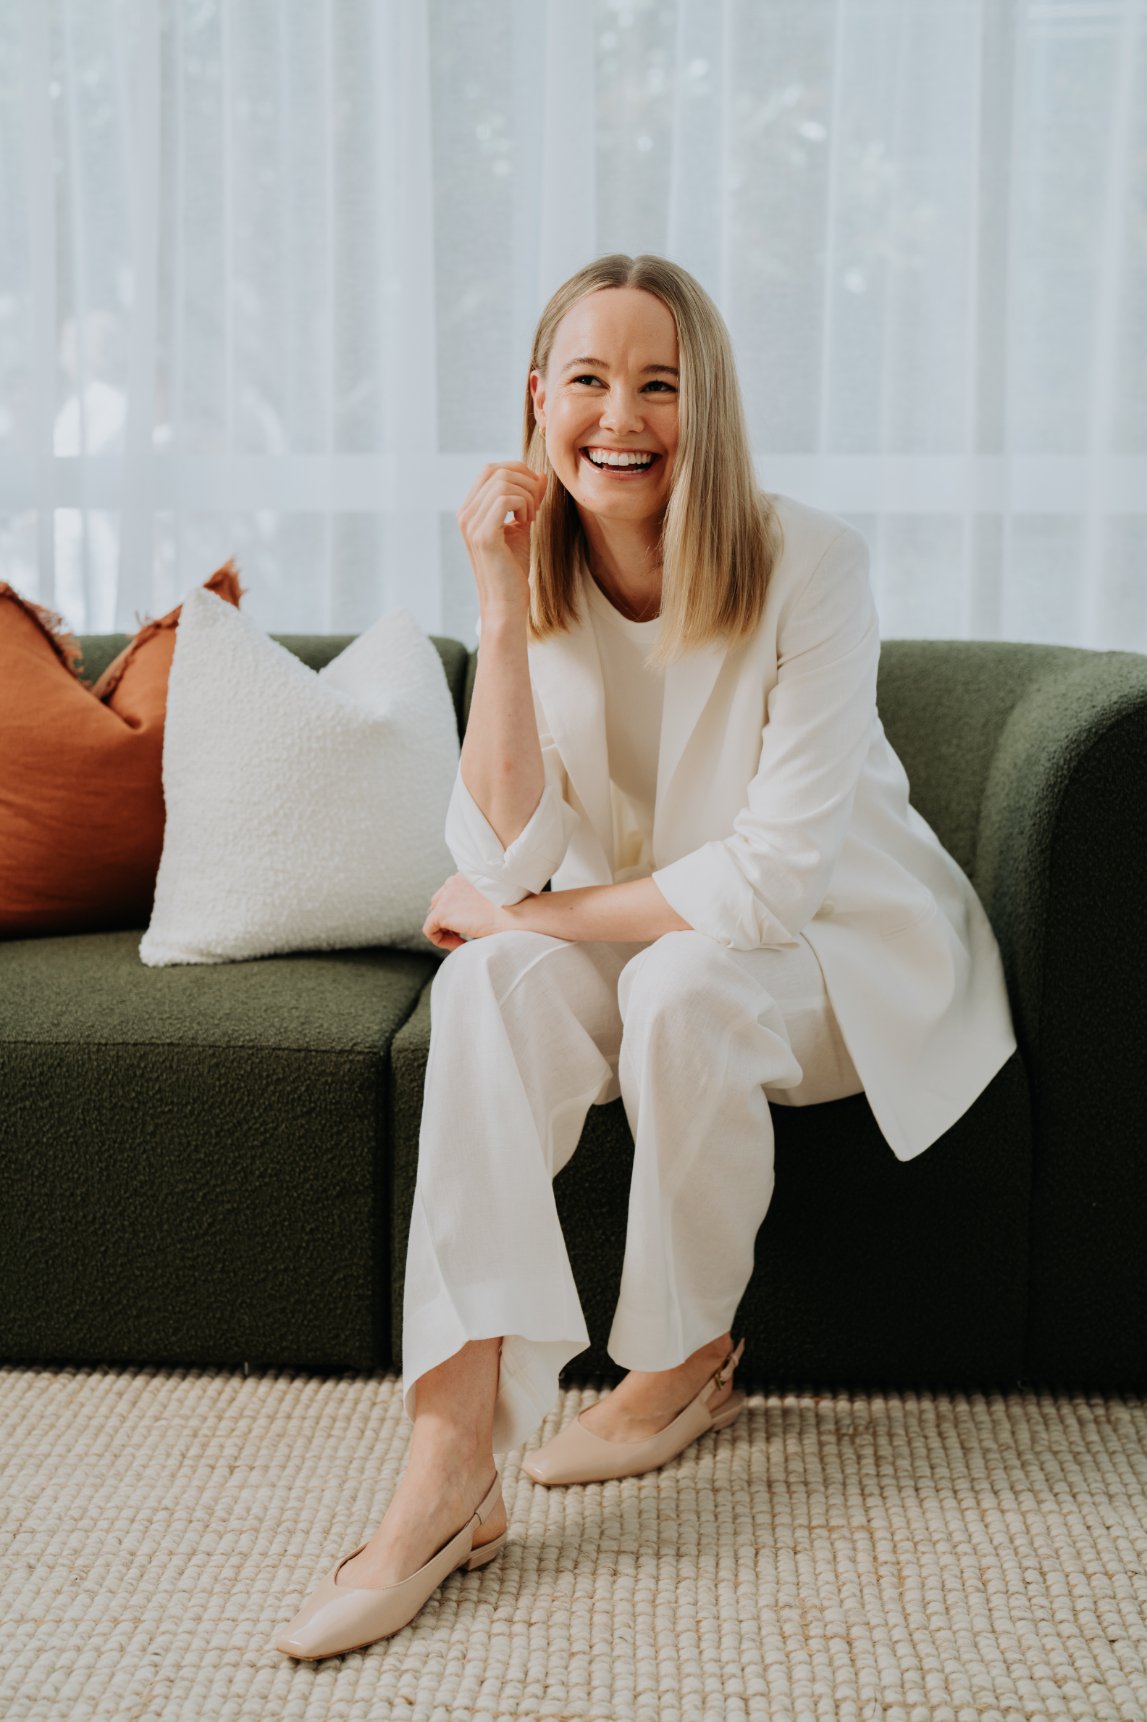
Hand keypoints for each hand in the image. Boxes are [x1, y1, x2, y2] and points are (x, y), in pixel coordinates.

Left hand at [423, 873, 518, 949]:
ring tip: (464, 940)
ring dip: (447, 931)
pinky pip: (429, 930)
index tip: (473, 923)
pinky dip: (441, 940)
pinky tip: (461, 944)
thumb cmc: (514, 909)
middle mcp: (453, 881)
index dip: (458, 912)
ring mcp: (446, 897)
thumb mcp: (494, 897)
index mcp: (466, 874)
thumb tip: (468, 917)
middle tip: (465, 934)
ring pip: (434, 918)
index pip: (451, 893)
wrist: (516, 914)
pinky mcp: (443, 913)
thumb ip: (477, 900)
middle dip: (449, 921)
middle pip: (439, 904)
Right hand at [457, 461, 547, 610]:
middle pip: (497, 471)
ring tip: (531, 517)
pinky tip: (527, 522)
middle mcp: (465, 514)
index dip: (518, 472)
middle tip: (536, 507)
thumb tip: (541, 475)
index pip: (491, 469)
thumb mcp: (522, 525)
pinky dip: (523, 505)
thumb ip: (528, 499)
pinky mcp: (484, 536)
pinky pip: (505, 500)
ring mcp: (471, 524)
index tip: (535, 493)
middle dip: (525, 482)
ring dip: (527, 496)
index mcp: (470, 510)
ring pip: (503, 483)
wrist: (506, 602)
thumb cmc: (512, 567)